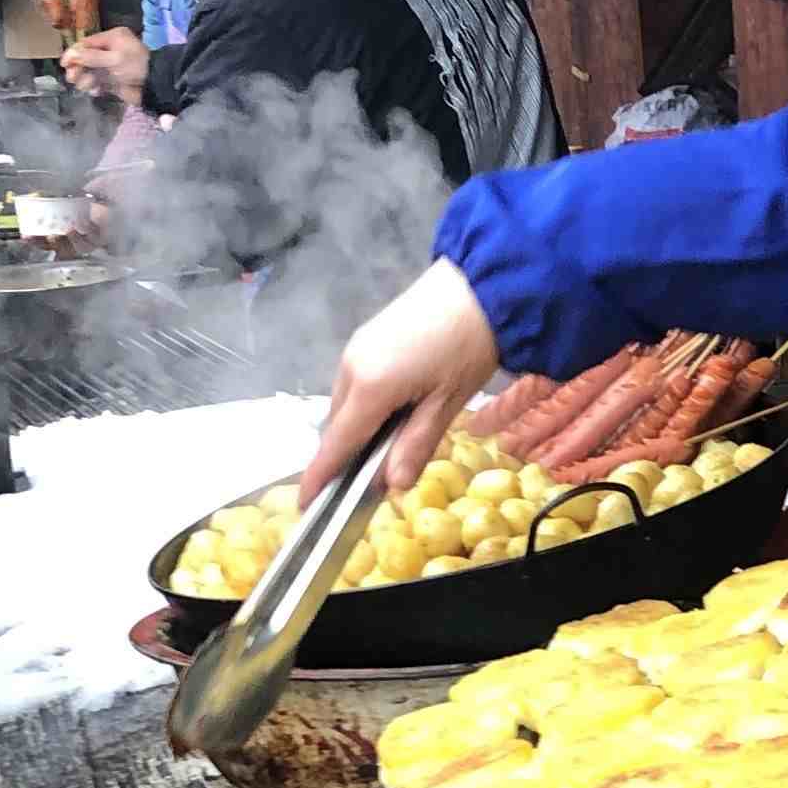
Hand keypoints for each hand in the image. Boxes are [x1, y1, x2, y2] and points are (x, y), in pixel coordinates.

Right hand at [61, 26, 147, 108]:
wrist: (155, 87)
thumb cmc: (136, 67)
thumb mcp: (114, 60)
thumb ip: (91, 57)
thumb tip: (70, 55)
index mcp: (113, 38)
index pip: (87, 43)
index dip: (74, 53)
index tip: (64, 64)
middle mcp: (111, 49)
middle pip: (86, 57)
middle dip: (78, 68)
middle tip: (72, 79)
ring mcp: (112, 66)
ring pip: (90, 71)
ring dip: (85, 79)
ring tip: (86, 86)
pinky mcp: (113, 80)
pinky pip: (98, 82)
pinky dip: (94, 87)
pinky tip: (95, 91)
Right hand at [303, 258, 497, 503]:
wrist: (481, 284)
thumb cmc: (469, 345)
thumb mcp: (448, 403)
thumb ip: (416, 444)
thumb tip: (392, 484)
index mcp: (370, 387)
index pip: (337, 443)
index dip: (320, 476)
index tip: (305, 504)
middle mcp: (351, 367)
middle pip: (338, 425)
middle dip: (346, 456)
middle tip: (370, 482)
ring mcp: (355, 349)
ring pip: (345, 404)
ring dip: (357, 430)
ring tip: (388, 448)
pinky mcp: (366, 338)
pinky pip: (354, 384)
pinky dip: (364, 407)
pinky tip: (391, 414)